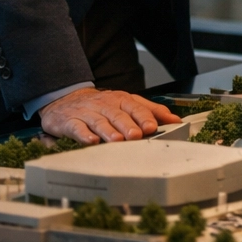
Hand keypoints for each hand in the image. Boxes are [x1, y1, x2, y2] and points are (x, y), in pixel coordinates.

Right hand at [39, 88, 179, 143]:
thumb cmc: (103, 105)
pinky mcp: (69, 121)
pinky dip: (83, 134)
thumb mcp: (127, 103)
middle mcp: (105, 105)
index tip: (152, 127)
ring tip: (118, 140)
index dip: (144, 117)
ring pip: (99, 122)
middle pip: (118, 115)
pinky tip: (91, 141)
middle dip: (128, 125)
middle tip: (137, 135)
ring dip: (109, 131)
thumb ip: (151, 111)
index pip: (135, 107)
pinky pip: (76, 127)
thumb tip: (175, 119)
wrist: (66, 99)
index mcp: (121, 100)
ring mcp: (87, 113)